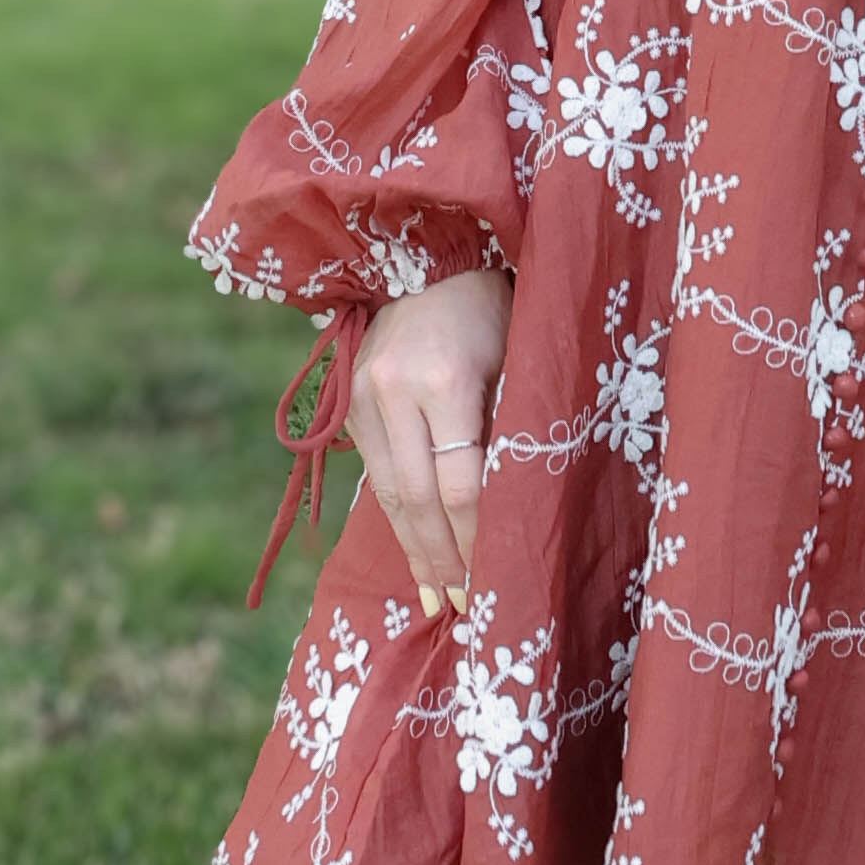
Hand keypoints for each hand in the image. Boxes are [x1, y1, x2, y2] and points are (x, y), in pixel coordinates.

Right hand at [351, 267, 512, 617]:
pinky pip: (376, 474)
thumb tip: (509, 512)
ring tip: (435, 597)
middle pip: (417, 497)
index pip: (459, 480)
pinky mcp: (349, 405)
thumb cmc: (493, 309)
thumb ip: (507, 429)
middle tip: (463, 606)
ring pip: (387, 493)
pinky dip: (396, 519)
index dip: (475, 535)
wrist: (427, 258)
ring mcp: (363, 398)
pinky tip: (414, 553)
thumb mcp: (515, 360)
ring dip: (414, 550)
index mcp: (444, 378)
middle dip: (442, 557)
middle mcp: (393, 390)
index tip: (495, 576)